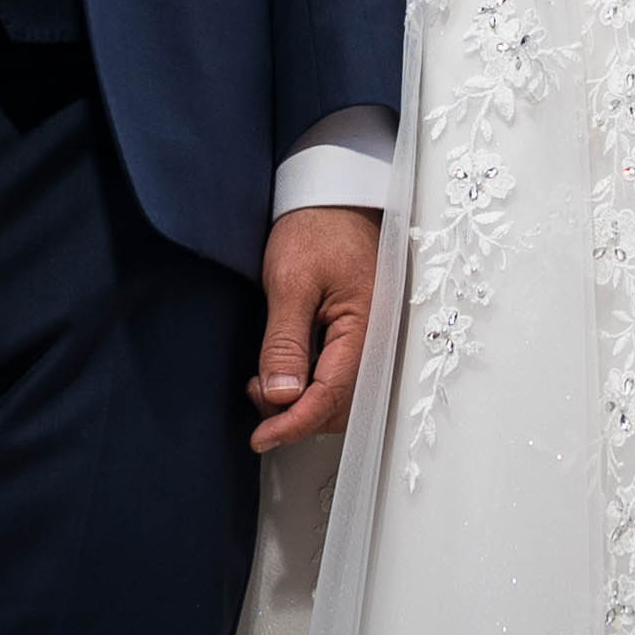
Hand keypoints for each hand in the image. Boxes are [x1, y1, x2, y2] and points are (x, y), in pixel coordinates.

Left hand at [249, 202, 377, 449]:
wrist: (335, 195)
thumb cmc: (316, 228)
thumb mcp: (290, 281)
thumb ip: (285, 342)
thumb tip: (281, 397)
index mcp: (366, 327)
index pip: (331, 397)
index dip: (294, 424)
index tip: (260, 439)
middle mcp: (377, 339)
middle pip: (341, 406)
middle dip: (297, 415)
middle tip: (256, 397)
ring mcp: (371, 338)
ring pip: (342, 397)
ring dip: (303, 404)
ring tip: (265, 384)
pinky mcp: (360, 335)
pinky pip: (341, 376)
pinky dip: (311, 387)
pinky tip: (284, 375)